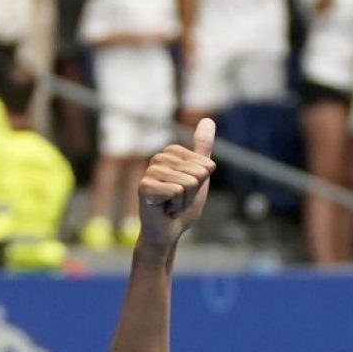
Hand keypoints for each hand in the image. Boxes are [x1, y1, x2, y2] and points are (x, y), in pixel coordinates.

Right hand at [137, 119, 215, 246]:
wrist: (169, 232)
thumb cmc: (183, 205)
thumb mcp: (200, 176)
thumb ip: (203, 149)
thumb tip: (208, 119)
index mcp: (171, 154)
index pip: (203, 163)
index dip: (202, 182)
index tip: (189, 191)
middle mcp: (158, 159)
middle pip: (197, 172)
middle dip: (194, 192)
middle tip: (180, 200)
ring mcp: (149, 173)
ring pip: (188, 183)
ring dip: (185, 201)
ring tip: (172, 205)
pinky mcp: (144, 188)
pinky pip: (176, 191)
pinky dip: (176, 206)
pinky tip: (165, 209)